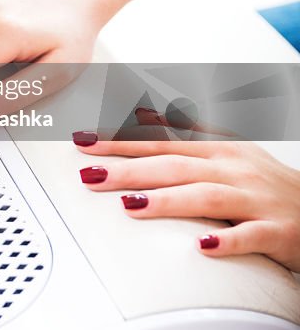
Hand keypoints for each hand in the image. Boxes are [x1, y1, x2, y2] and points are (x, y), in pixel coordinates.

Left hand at [74, 135, 299, 271]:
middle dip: (130, 168)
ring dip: (167, 201)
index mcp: (217, 148)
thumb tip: (139, 113)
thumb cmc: (262, 183)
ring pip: (207, 196)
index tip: (83, 138)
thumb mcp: (224, 149)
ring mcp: (255, 199)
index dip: (121, 138)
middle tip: (90, 174)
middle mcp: (233, 168)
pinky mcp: (277, 231)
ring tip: (130, 206)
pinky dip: (226, 240)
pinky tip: (201, 246)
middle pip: (175, 166)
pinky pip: (250, 235)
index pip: (162, 140)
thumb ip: (183, 132)